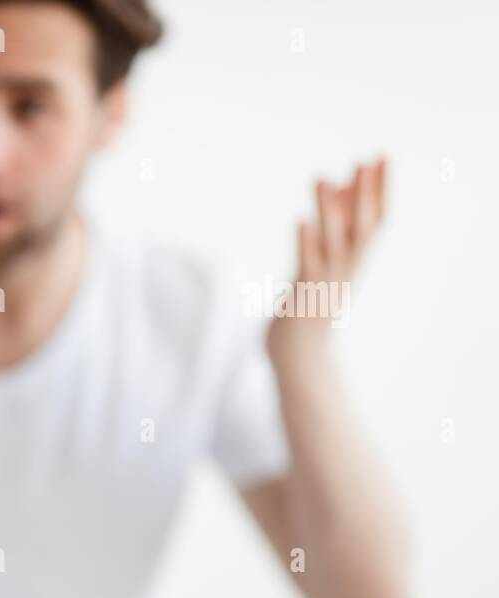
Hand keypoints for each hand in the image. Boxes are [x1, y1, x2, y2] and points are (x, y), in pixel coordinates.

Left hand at [268, 158, 386, 359]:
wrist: (301, 357)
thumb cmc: (311, 305)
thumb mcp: (325, 262)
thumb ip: (332, 225)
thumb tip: (338, 185)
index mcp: (354, 260)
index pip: (375, 219)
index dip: (380, 188)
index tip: (382, 155)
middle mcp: (346, 268)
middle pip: (362, 226)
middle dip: (365, 193)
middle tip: (367, 157)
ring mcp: (326, 281)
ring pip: (331, 242)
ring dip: (327, 210)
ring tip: (322, 177)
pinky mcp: (304, 294)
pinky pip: (307, 265)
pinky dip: (305, 242)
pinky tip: (300, 219)